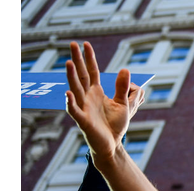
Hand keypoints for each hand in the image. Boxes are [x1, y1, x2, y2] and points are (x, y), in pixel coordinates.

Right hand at [65, 41, 144, 162]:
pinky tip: (68, 93)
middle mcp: (88, 97)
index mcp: (97, 92)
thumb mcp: (123, 104)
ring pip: (76, 90)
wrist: (111, 144)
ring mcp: (84, 108)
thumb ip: (124, 88)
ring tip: (69, 63)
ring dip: (72, 77)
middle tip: (72, 44)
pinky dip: (70, 102)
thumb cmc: (114, 124)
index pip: (92, 71)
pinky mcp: (83, 121)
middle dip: (77, 60)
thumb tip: (125, 69)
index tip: (85, 44)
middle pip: (81, 76)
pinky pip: (75, 110)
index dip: (89, 58)